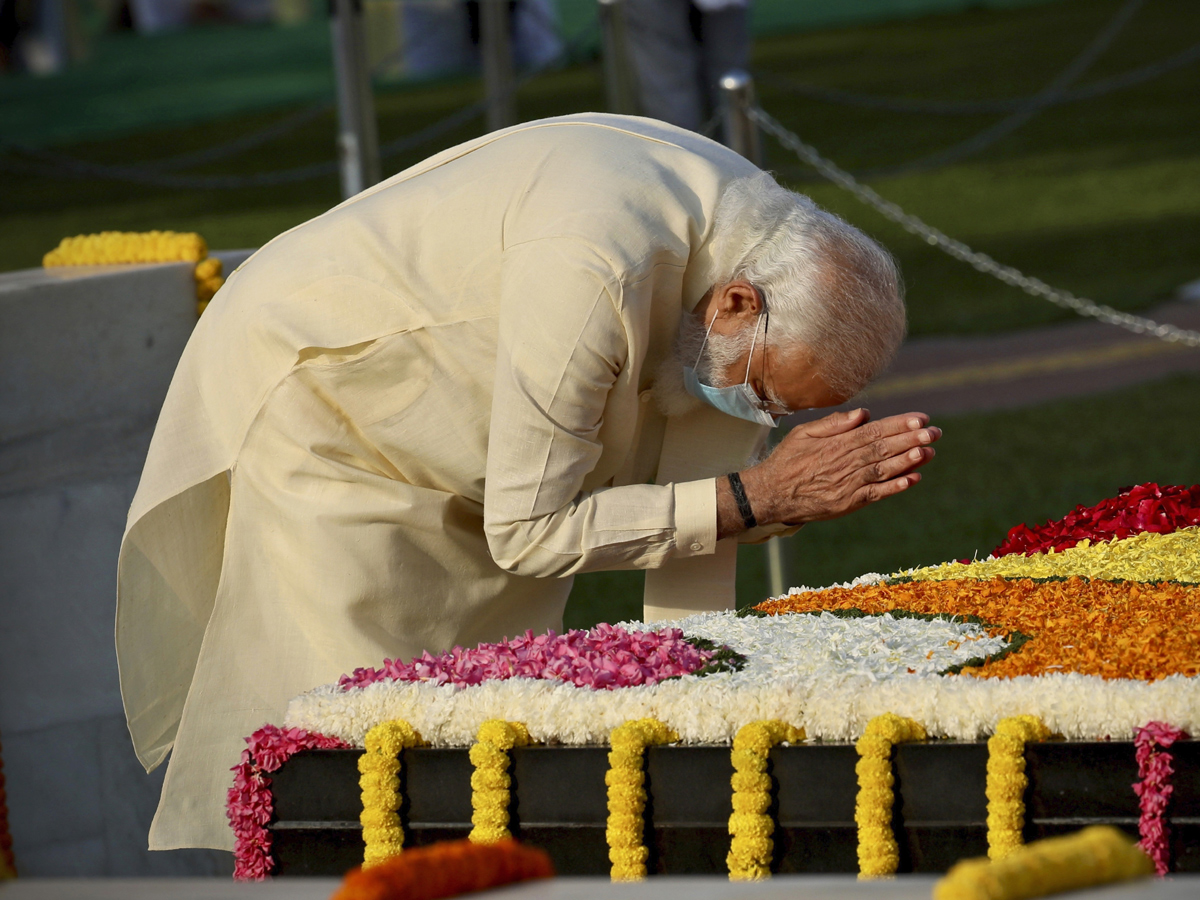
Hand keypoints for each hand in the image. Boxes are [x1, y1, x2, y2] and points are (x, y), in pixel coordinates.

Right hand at [718, 409, 939, 536]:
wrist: (771, 494)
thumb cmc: (787, 460)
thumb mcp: (804, 433)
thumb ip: (834, 424)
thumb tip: (863, 413)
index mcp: (838, 443)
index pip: (875, 430)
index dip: (899, 424)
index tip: (920, 418)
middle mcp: (846, 462)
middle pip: (884, 448)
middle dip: (912, 438)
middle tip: (935, 432)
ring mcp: (848, 483)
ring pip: (884, 469)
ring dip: (909, 460)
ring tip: (929, 451)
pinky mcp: (848, 502)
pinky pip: (876, 493)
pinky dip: (895, 486)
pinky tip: (913, 479)